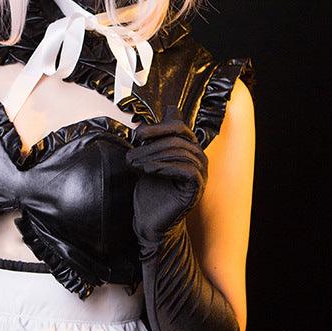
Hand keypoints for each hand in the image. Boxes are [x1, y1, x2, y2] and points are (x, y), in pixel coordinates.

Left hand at [125, 103, 208, 257]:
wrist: (149, 222)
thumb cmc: (150, 190)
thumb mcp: (152, 157)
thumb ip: (161, 136)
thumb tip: (172, 108)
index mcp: (189, 150)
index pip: (179, 128)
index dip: (158, 127)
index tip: (138, 134)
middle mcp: (199, 160)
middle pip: (179, 139)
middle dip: (152, 144)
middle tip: (131, 153)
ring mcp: (200, 175)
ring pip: (180, 153)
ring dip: (153, 156)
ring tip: (134, 163)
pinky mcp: (196, 188)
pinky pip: (185, 169)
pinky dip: (164, 166)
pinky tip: (146, 169)